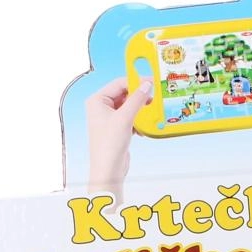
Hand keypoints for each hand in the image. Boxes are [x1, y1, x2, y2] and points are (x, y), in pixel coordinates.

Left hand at [85, 77, 153, 194]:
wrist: (108, 169)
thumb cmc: (109, 145)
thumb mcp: (125, 118)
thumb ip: (137, 99)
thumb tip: (147, 85)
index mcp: (97, 100)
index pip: (119, 83)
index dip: (136, 82)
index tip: (151, 82)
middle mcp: (101, 107)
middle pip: (124, 94)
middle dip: (139, 97)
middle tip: (154, 97)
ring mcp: (108, 118)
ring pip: (129, 106)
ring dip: (140, 109)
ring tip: (150, 112)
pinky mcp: (116, 128)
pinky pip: (130, 117)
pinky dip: (138, 120)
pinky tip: (143, 127)